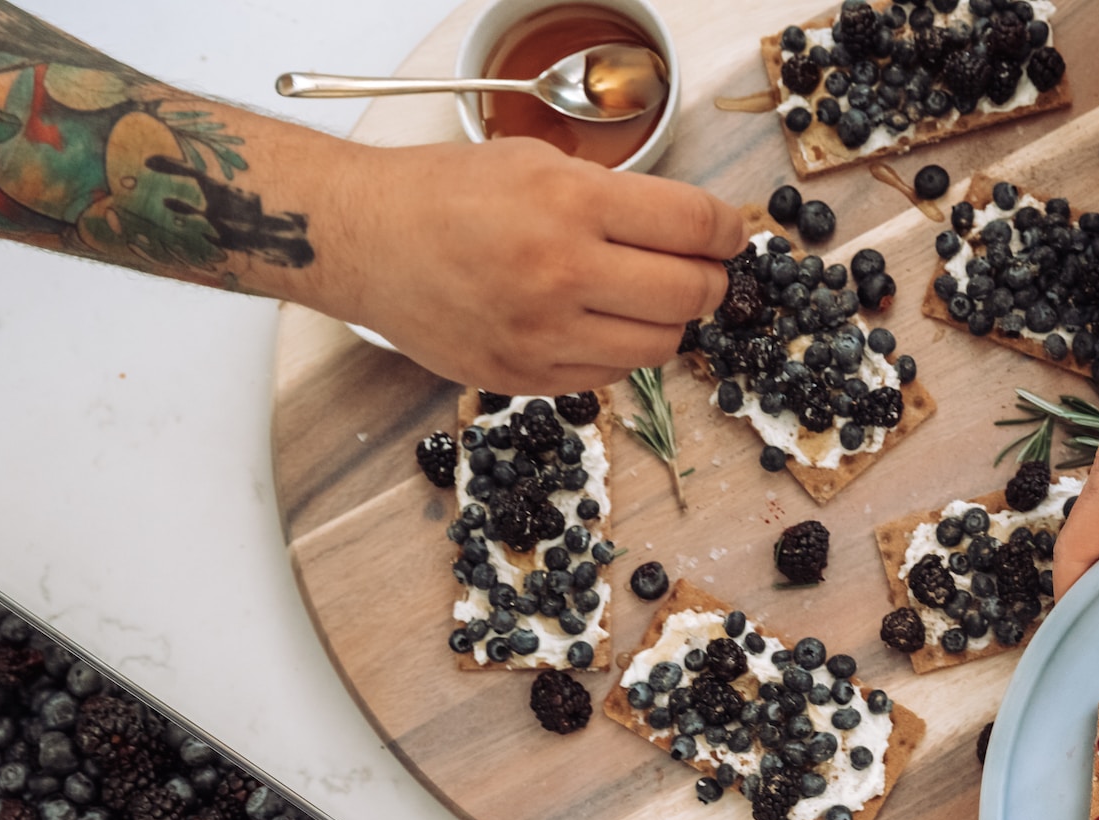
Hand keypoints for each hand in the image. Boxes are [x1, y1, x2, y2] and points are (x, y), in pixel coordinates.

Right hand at [316, 137, 744, 392]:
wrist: (366, 241)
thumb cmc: (447, 194)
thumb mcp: (537, 164)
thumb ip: (612, 197)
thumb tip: (685, 230)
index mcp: (572, 205)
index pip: (694, 226)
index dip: (729, 231)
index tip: (731, 234)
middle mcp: (562, 273)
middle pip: (690, 293)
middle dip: (710, 281)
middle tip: (702, 271)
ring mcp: (544, 334)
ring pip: (660, 345)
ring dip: (669, 321)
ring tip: (647, 298)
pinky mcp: (525, 376)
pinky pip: (609, 374)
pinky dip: (619, 350)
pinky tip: (598, 323)